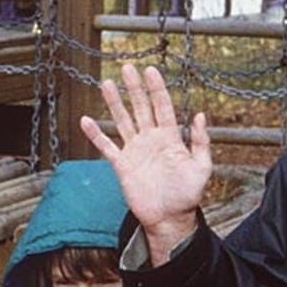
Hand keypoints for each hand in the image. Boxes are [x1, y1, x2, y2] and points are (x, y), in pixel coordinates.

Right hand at [80, 63, 211, 260]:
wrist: (169, 219)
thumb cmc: (187, 195)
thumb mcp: (201, 168)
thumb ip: (201, 142)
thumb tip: (200, 115)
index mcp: (170, 138)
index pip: (162, 107)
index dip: (156, 89)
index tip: (150, 70)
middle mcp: (151, 140)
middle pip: (140, 108)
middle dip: (134, 88)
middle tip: (127, 67)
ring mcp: (135, 151)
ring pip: (122, 121)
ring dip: (114, 103)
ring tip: (106, 83)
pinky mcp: (122, 165)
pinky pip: (106, 147)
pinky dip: (95, 134)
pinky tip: (85, 120)